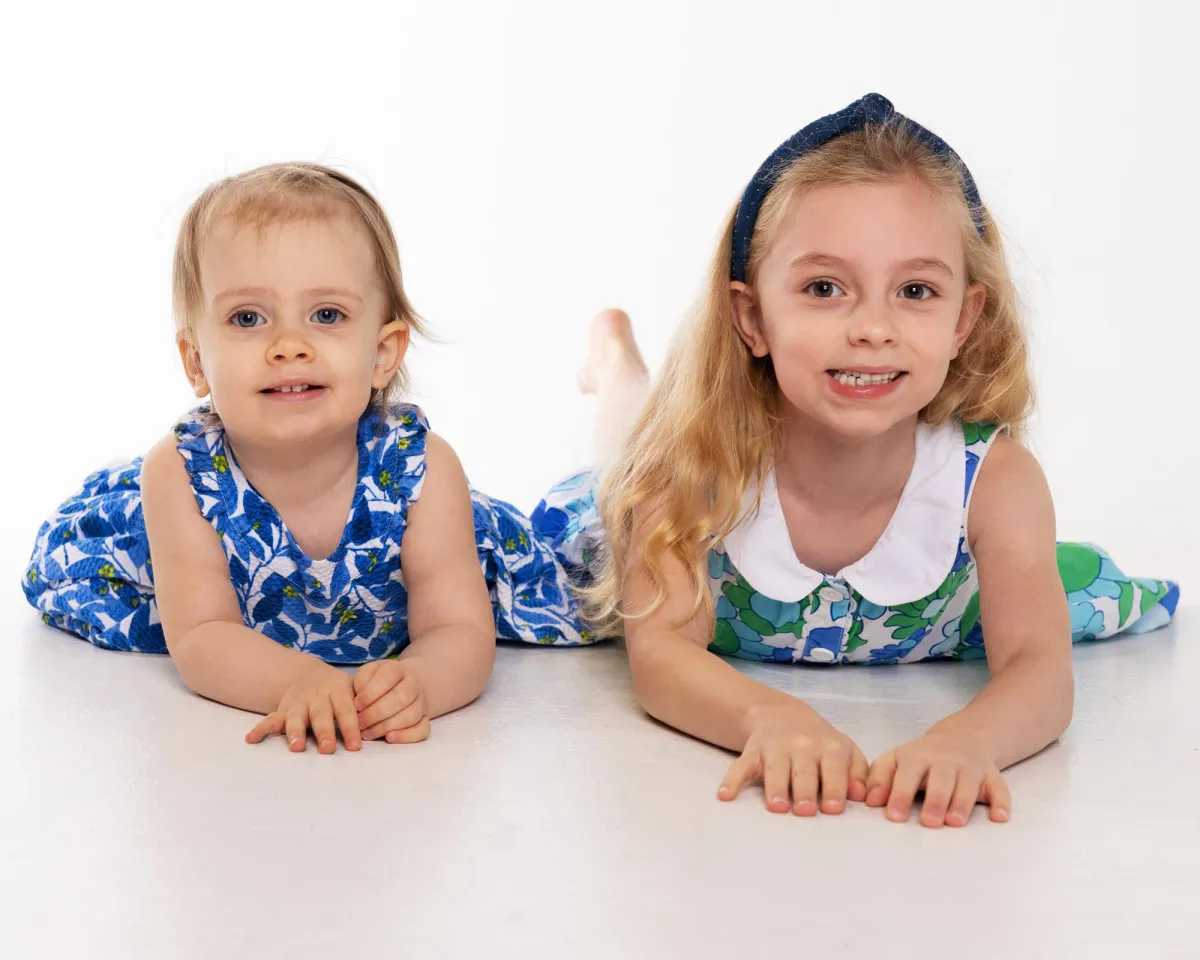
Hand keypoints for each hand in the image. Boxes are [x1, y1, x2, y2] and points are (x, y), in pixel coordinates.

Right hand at [245, 658, 361, 752]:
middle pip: (321, 715)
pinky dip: (261, 729)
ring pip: (296, 718)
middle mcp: (317, 697)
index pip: (346, 710)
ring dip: (295, 732)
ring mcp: (298, 704)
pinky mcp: (283, 710)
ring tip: (296, 747)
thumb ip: (362, 705)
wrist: (307, 674)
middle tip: (327, 749)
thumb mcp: (352, 689)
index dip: (351, 727)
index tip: (356, 746)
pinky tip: (251, 739)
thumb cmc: (337, 690)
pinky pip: (270, 719)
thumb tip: (381, 726)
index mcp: (337, 691)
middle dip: (324, 732)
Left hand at [353, 659, 430, 743]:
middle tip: (359, 723)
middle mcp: (414, 684)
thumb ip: (360, 684)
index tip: (356, 705)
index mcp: (398, 669)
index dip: (371, 692)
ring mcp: (422, 702)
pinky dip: (406, 736)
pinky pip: (422, 730)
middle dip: (376, 713)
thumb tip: (357, 704)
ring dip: (386, 727)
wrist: (396, 688)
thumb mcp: (365, 676)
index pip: (388, 677)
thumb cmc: (374, 683)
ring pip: (411, 715)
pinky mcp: (425, 719)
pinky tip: (389, 738)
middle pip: (401, 698)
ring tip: (367, 733)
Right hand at [717, 704, 868, 814]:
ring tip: (776, 807)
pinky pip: (740, 766)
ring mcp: (774, 748)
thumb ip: (858, 774)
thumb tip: (861, 795)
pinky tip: (725, 795)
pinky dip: (732, 780)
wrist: (783, 715)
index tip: (833, 808)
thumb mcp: (847, 752)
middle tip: (805, 811)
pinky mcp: (752, 752)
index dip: (834, 788)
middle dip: (804, 790)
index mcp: (829, 748)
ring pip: (774, 769)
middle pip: (803, 771)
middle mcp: (802, 746)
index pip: (834, 769)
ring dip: (775, 787)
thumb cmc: (822, 744)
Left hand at [866, 728, 1011, 826]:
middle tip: (929, 823)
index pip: (907, 774)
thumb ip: (880, 778)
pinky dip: (1001, 802)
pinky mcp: (991, 775)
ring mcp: (970, 766)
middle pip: (941, 778)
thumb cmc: (921, 757)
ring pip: (968, 783)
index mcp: (917, 756)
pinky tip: (999, 817)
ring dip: (962, 803)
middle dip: (935, 800)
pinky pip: (999, 787)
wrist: (963, 737)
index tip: (894, 816)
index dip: (900, 794)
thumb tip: (870, 802)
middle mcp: (945, 760)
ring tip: (955, 822)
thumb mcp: (896, 759)